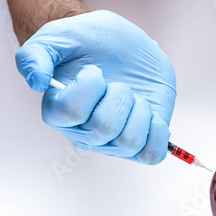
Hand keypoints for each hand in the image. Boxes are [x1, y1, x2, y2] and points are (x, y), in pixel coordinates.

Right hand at [15, 10, 175, 164]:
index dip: (90, 85)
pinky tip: (153, 115)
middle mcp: (85, 133)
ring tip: (135, 97)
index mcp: (59, 113)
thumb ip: (35, 56)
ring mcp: (114, 141)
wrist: (123, 45)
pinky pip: (151, 154)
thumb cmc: (89, 44)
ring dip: (139, 111)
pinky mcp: (142, 141)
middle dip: (119, 95)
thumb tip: (37, 82)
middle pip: (104, 128)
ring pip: (130, 142)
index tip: (94, 70)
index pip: (72, 111)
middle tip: (119, 83)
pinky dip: (157, 134)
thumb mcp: (57, 37)